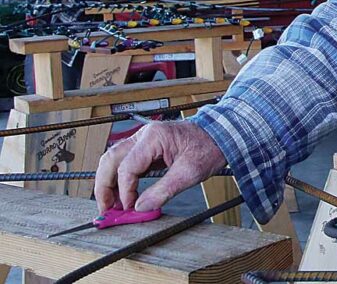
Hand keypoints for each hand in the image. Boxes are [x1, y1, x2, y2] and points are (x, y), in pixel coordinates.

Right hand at [95, 120, 226, 212]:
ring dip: (108, 182)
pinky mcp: (146, 147)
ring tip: (112, 205)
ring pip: (113, 159)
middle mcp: (144, 135)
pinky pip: (125, 162)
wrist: (222, 136)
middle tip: (106, 210)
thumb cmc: (209, 148)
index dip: (125, 191)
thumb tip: (140, 208)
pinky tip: (122, 195)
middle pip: (111, 159)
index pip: (128, 166)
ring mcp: (144, 139)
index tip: (129, 208)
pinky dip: (119, 178)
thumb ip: (163, 191)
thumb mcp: (190, 173)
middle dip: (104, 186)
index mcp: (154, 137)